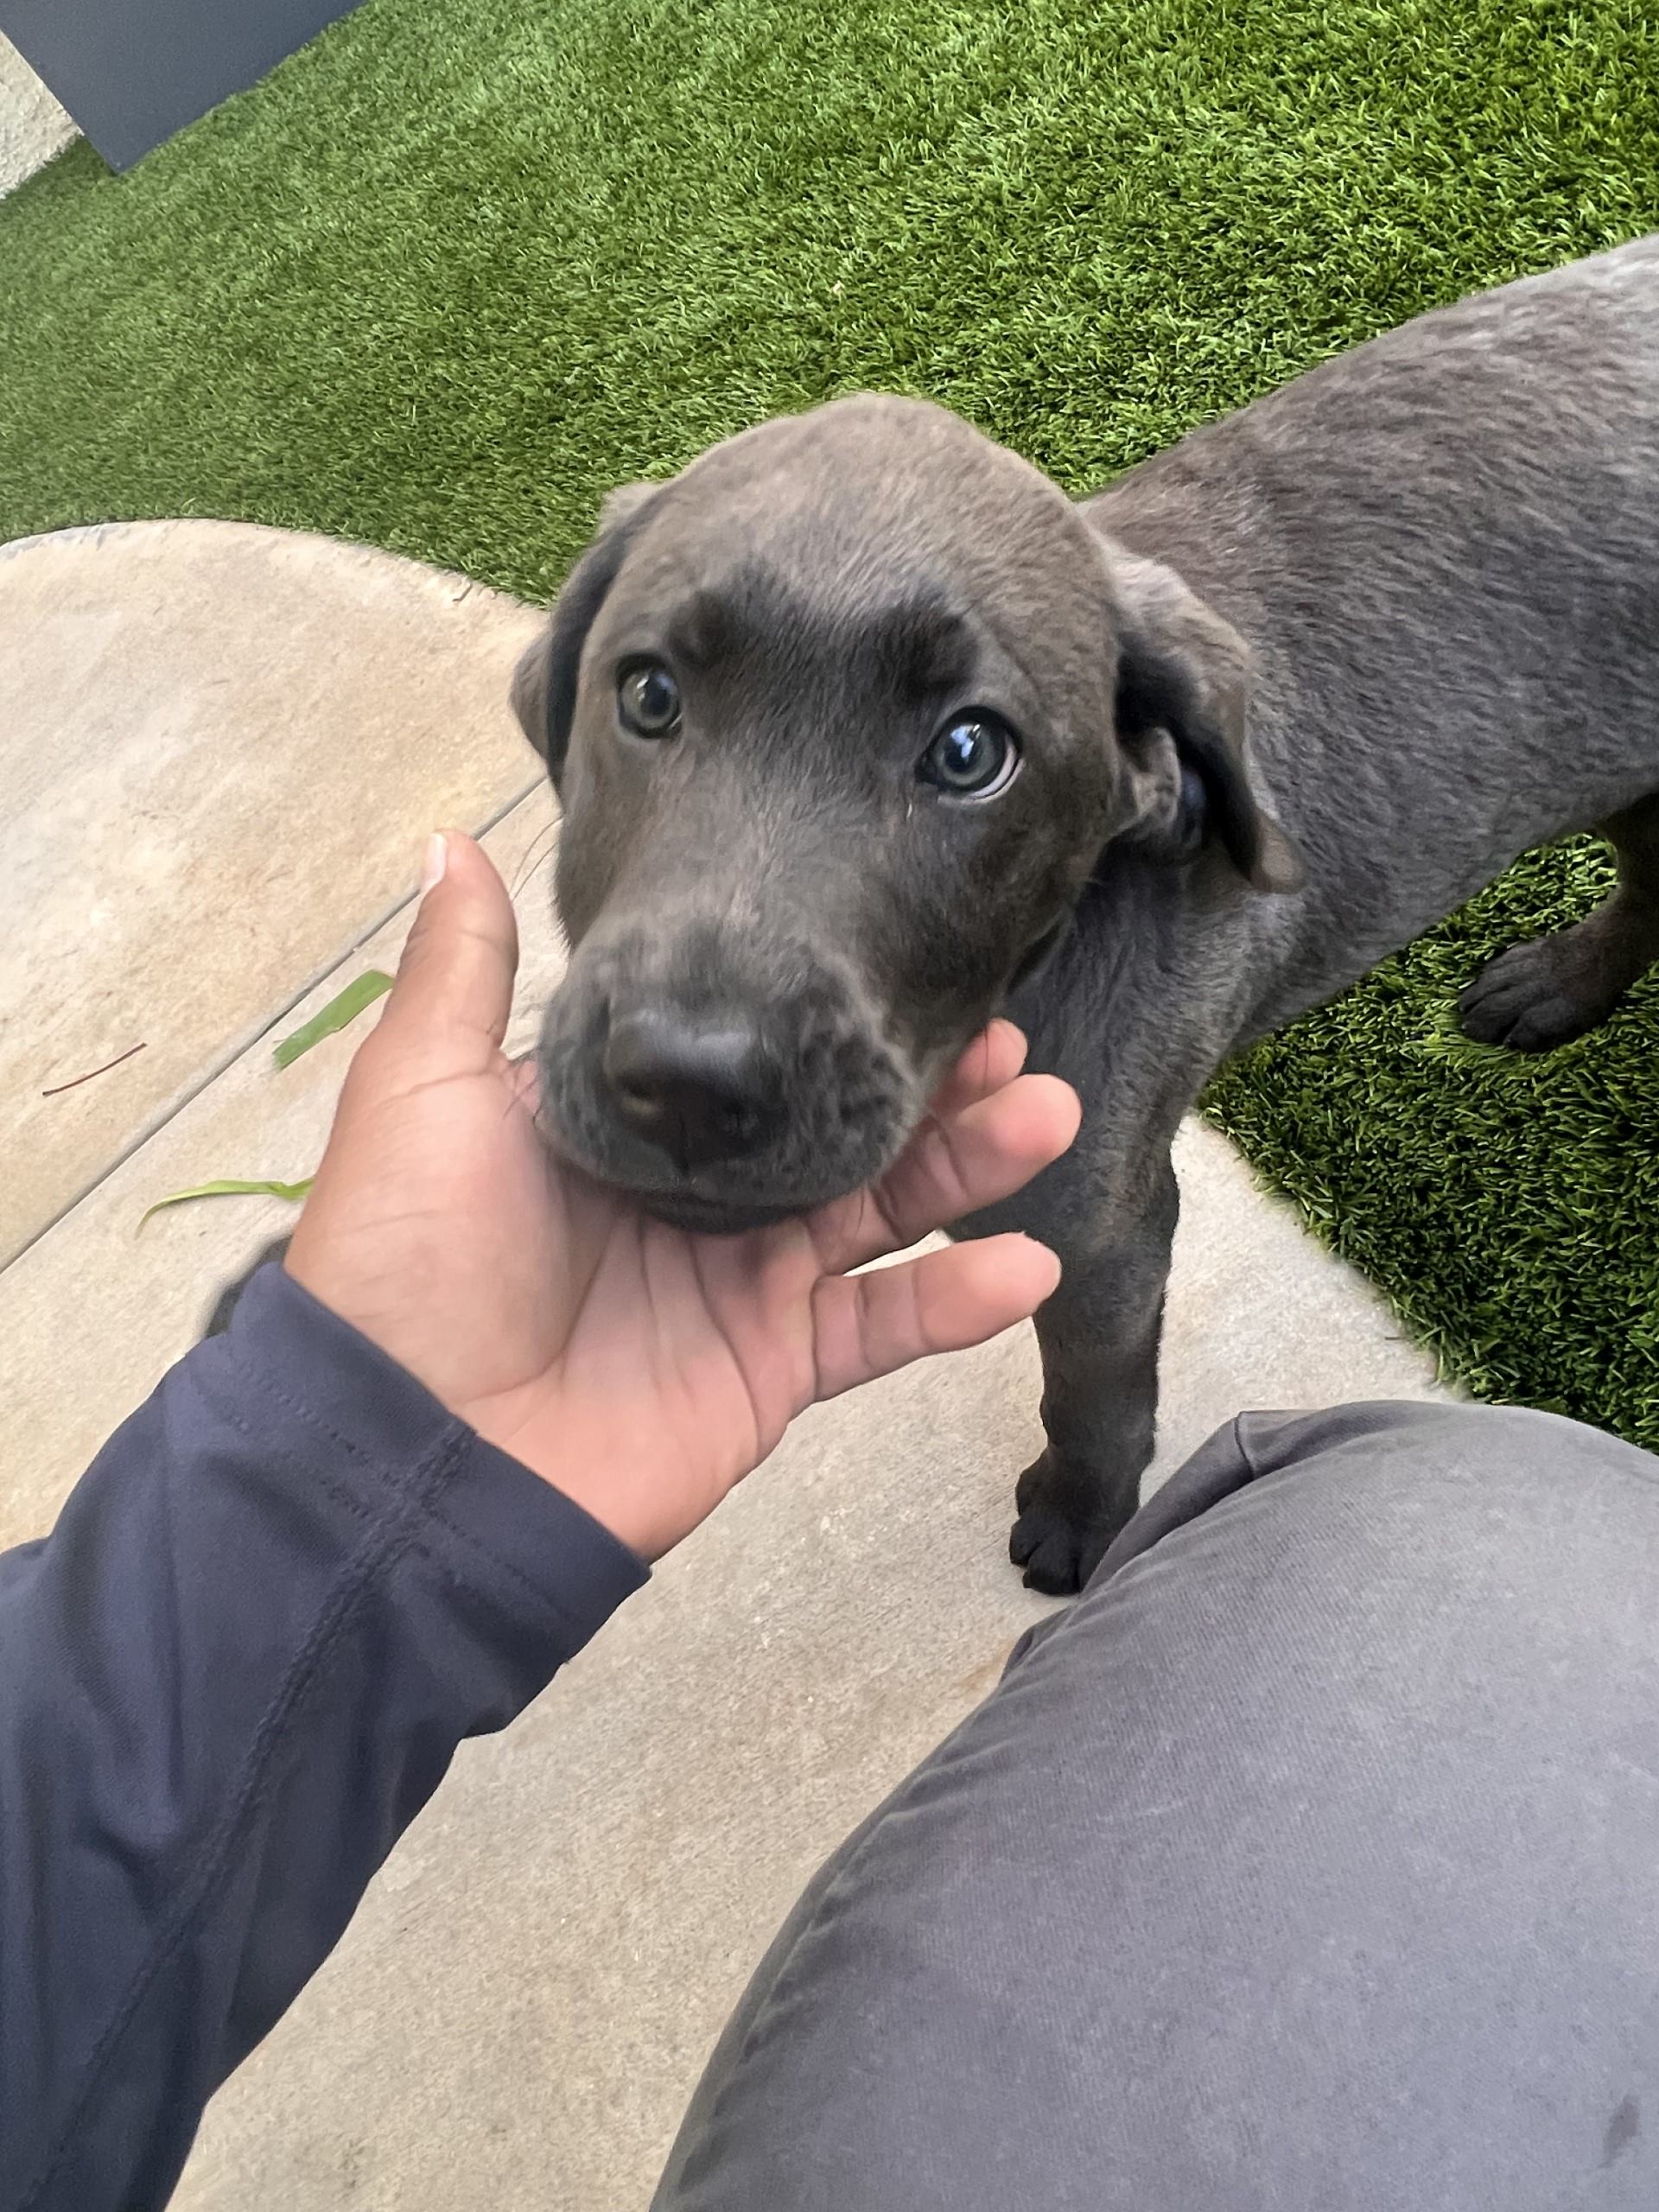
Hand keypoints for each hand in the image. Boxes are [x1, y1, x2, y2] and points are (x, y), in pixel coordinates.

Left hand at [286, 832, 1079, 1558]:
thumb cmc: (411, 1258)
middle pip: (834, 1122)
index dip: (827, 1010)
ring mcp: (738, 1284)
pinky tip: (1027, 1264)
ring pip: (877, 1210)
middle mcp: (691, 1194)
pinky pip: (877, 1327)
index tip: (905, 957)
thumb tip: (460, 841)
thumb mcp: (423, 1089)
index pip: (750, 1052)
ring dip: (968, 1168)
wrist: (415, 1451)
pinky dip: (955, 1302)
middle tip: (1010, 1038)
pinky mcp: (768, 1369)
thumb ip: (465, 972)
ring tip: (1048, 1113)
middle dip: (927, 1081)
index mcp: (624, 1123)